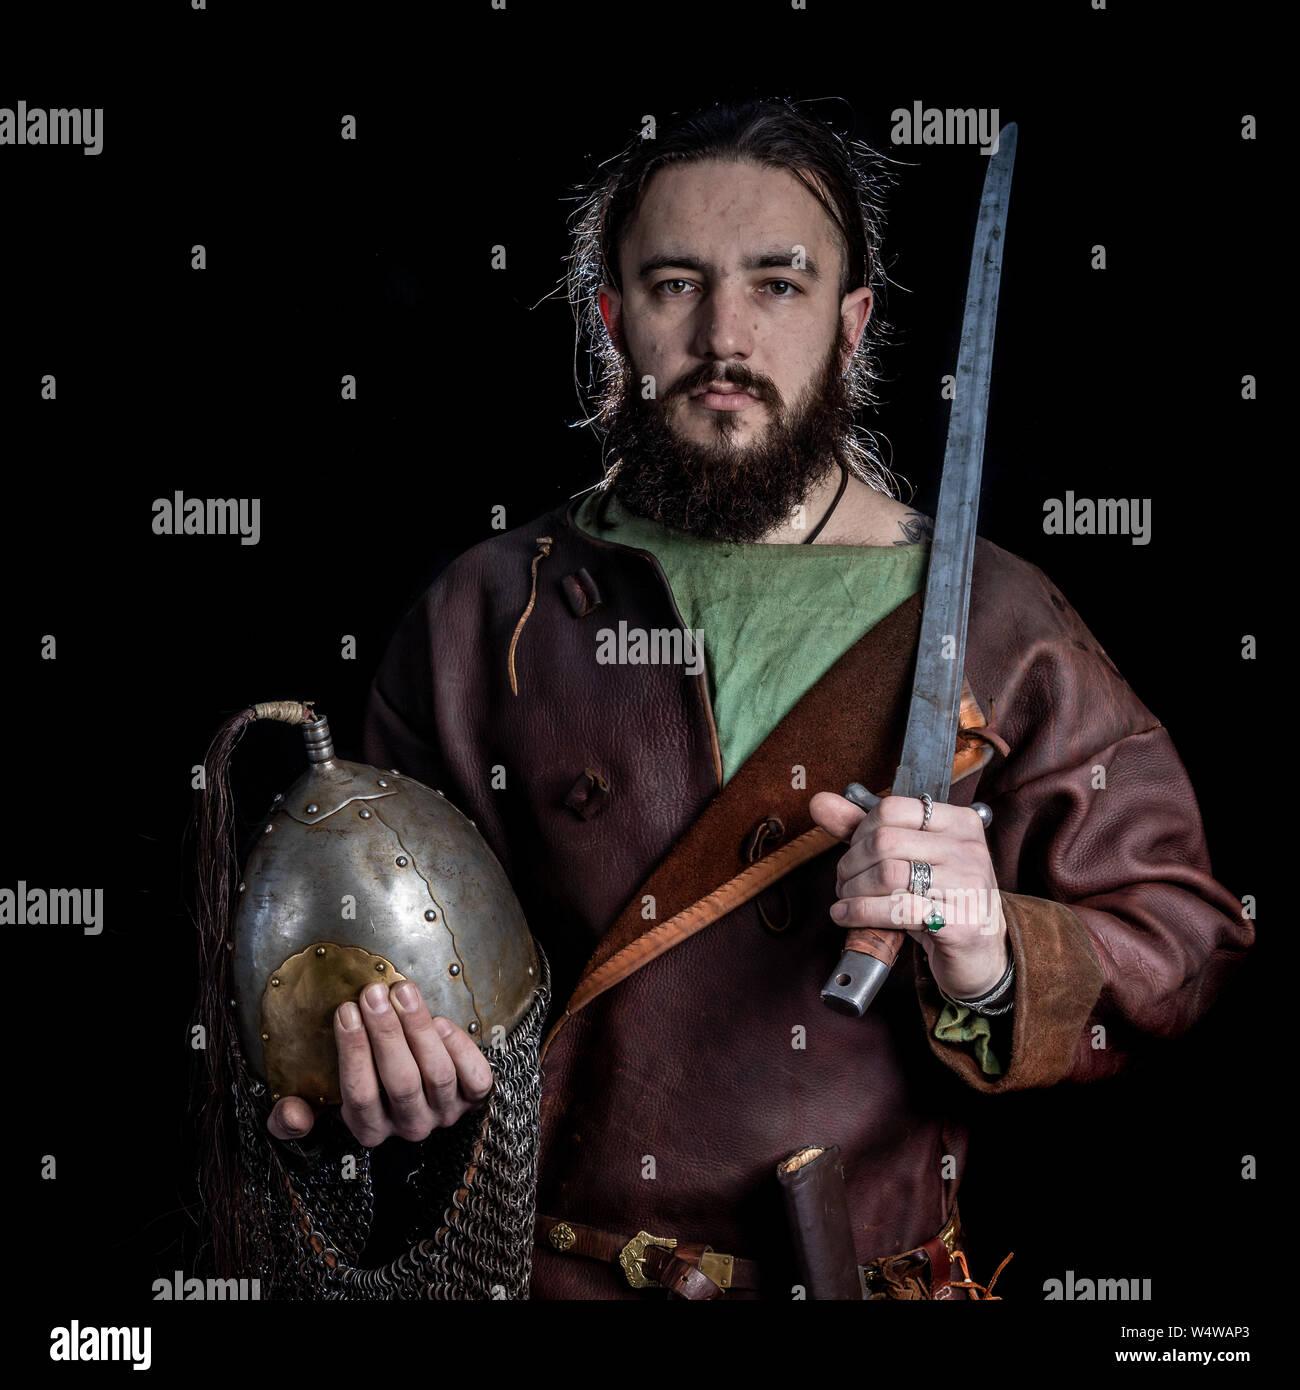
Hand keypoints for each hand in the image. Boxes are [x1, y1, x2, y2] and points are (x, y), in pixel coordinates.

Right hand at [266, 979, 494, 1146]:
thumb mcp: (323, 1103)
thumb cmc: (366, 1083)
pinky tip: (440, 1022)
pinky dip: (460, 1048)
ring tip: (403, 991)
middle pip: (400, 1081)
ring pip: (436, 1073)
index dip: (353, 1052)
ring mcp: (445, 1112)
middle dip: (386, 1033)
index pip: (360, 1096)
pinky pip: (475, 1077)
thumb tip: (290, 1113)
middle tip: (374, 993)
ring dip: (419, 1028)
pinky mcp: (474, 1098)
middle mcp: (410, 1127)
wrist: (417, 1085)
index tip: (346, 1010)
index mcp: (370, 1129)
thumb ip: (294, 1116)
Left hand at [808, 790, 1008, 999]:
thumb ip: (864, 830)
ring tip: (845, 899)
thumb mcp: (907, 860)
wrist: (979, 953)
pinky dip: (861, 913)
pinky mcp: (962, 922)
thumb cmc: (940, 900)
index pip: (892, 809)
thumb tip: (821, 803)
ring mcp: (969, 884)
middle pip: (884, 842)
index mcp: (959, 822)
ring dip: (853, 890)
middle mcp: (969, 848)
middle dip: (850, 864)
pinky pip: (898, 910)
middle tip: (843, 882)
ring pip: (888, 875)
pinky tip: (846, 917)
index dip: (859, 832)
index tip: (852, 853)